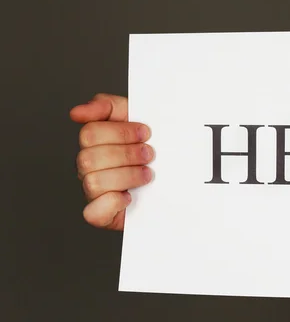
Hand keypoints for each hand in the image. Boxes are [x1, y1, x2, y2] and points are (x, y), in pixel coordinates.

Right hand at [70, 94, 153, 229]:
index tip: (146, 133)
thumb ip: (109, 106)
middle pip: (89, 157)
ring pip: (94, 182)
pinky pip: (93, 212)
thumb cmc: (154, 149)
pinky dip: (113, 203)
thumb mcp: (138, 118)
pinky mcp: (103, 215)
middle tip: (150, 155)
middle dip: (127, 154)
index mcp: (95, 143)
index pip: (90, 133)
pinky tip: (130, 195)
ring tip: (148, 174)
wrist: (178, 183)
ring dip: (127, 176)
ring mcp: (94, 191)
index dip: (121, 132)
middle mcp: (89, 167)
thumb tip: (78, 112)